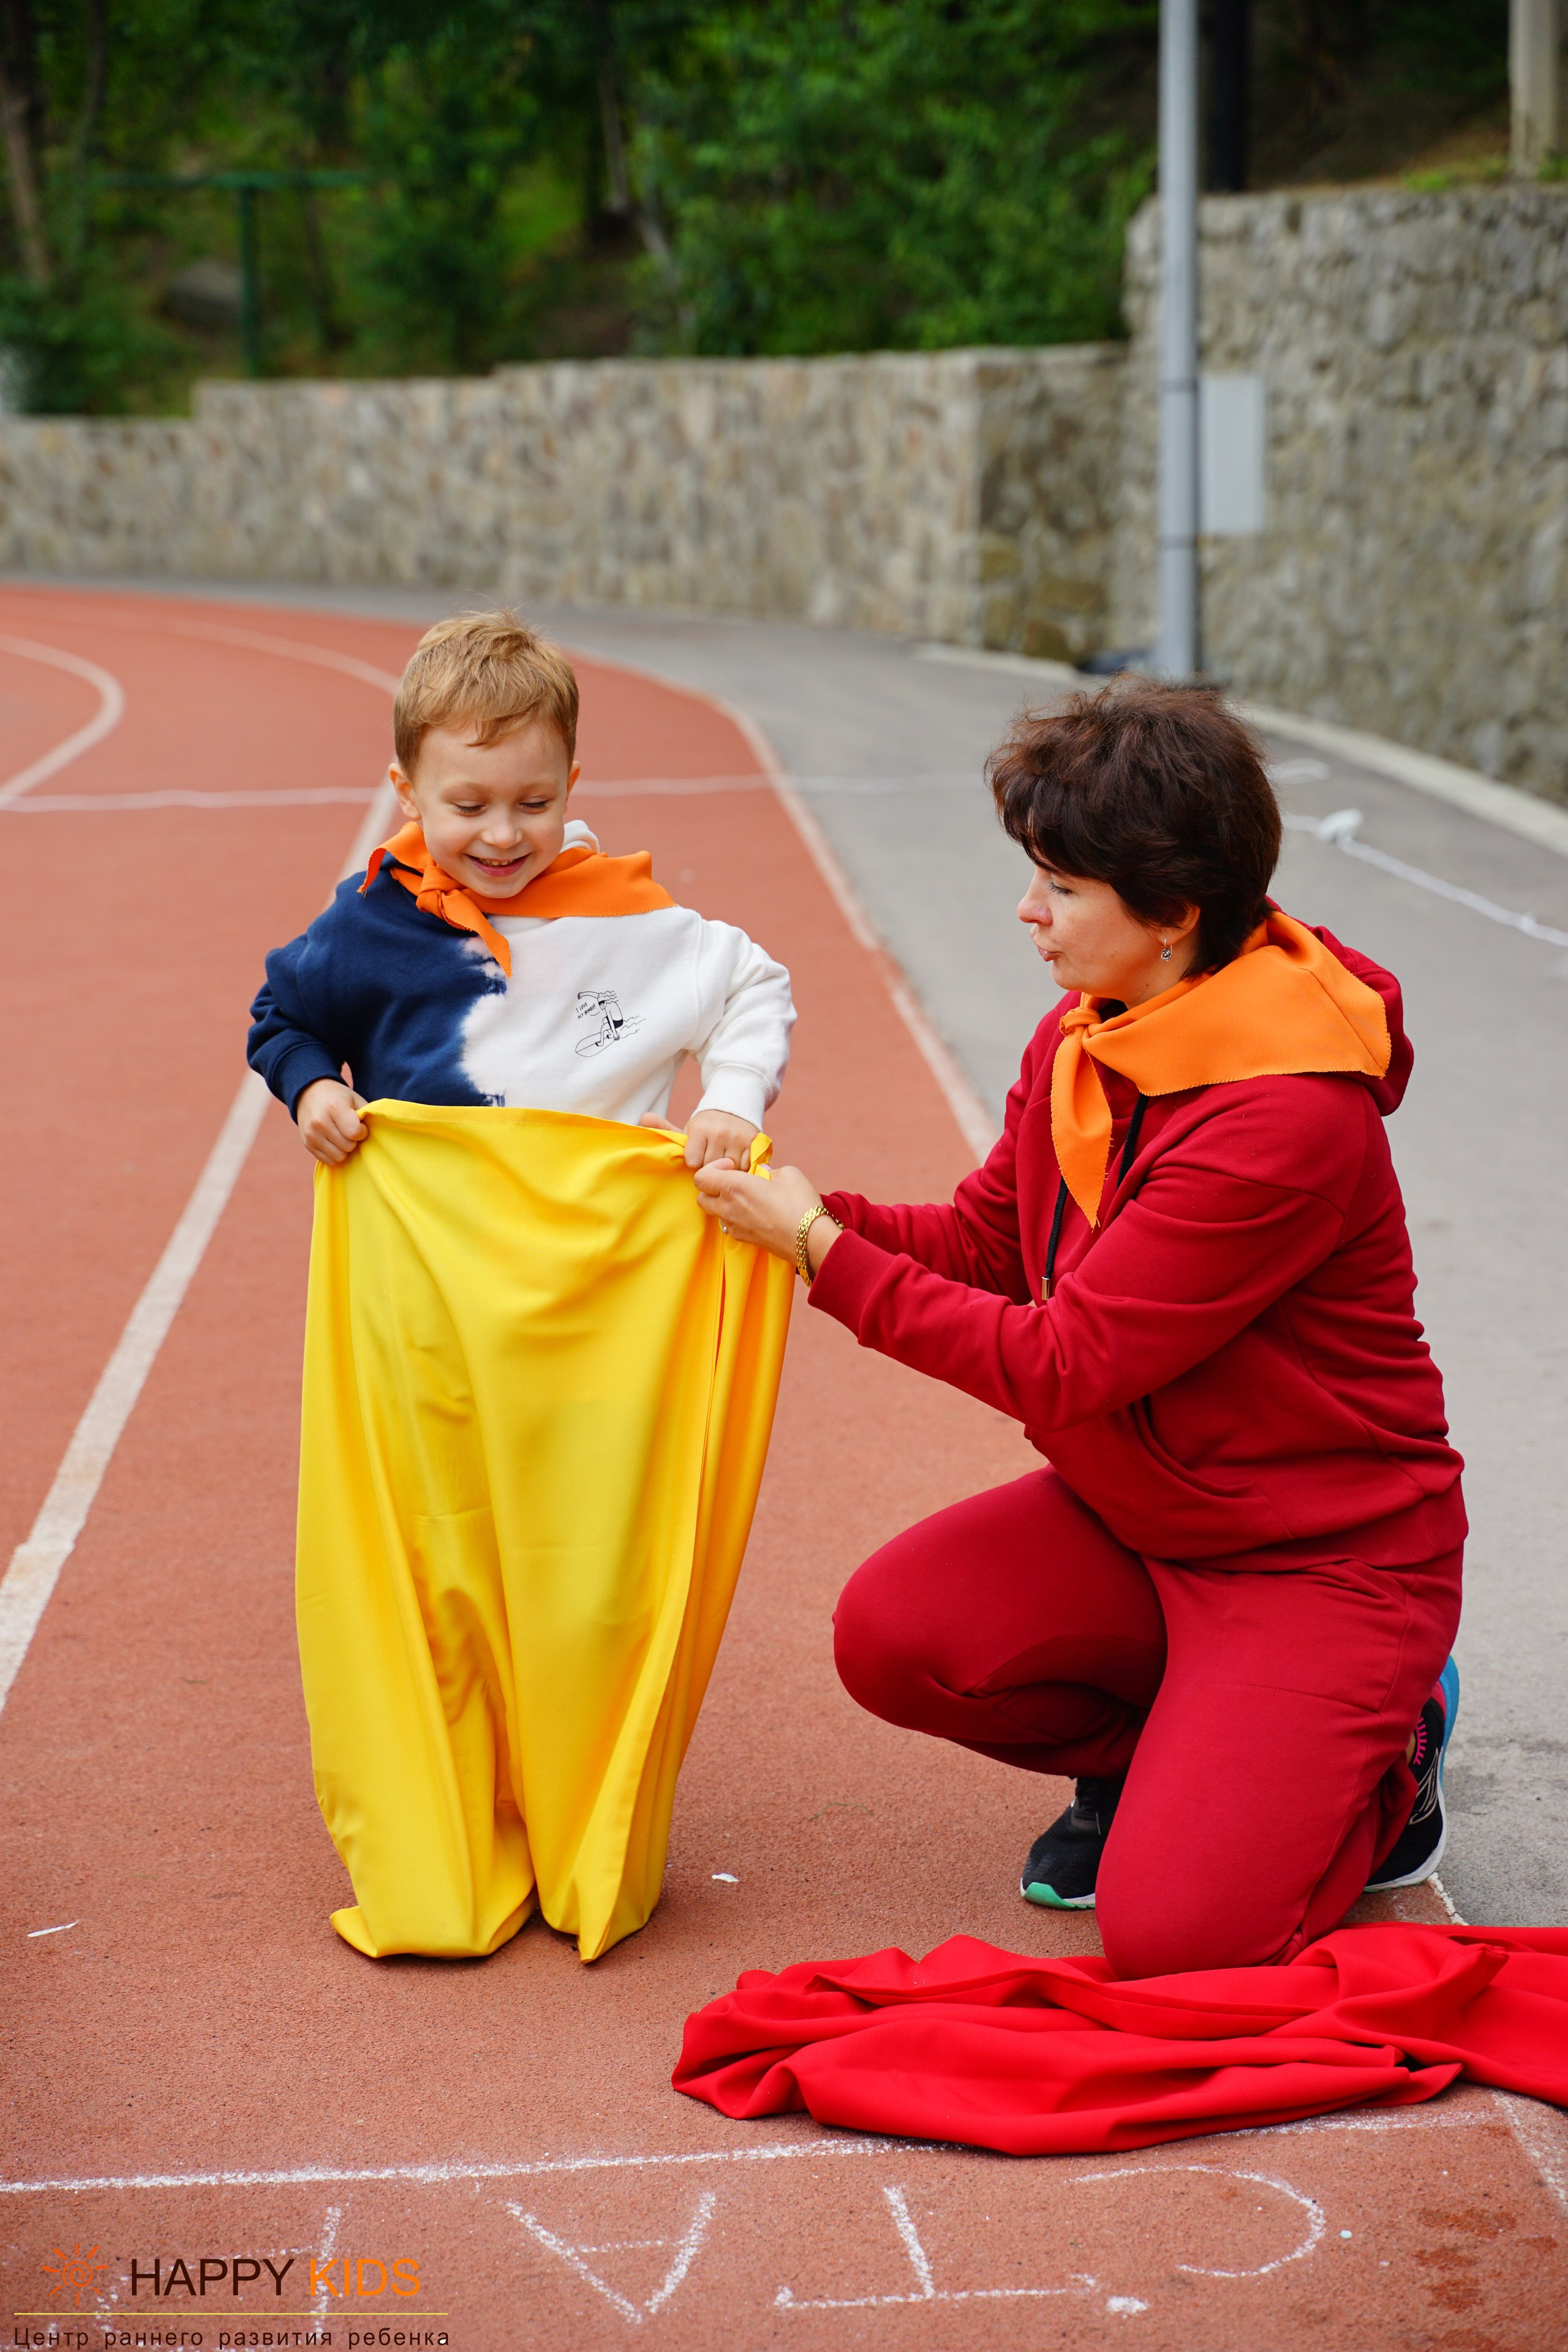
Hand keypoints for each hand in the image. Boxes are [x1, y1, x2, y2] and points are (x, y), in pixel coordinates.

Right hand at [297, 1078, 368, 1165]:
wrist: (309, 1094)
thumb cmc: (338, 1097)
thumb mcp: (354, 1099)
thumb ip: (366, 1115)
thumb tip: (376, 1133)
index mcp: (334, 1108)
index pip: (354, 1133)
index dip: (362, 1132)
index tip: (360, 1126)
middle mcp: (320, 1122)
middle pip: (348, 1147)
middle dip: (354, 1141)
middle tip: (350, 1131)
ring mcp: (311, 1135)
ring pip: (339, 1157)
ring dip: (344, 1149)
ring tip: (342, 1136)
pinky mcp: (307, 1144)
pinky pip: (328, 1161)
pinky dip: (334, 1154)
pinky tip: (334, 1142)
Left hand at [639, 1108, 760, 1169]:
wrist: (736, 1107)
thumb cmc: (707, 1125)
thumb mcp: (688, 1128)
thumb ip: (666, 1128)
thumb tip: (643, 1117)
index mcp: (700, 1129)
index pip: (693, 1162)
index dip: (695, 1163)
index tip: (698, 1158)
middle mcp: (719, 1133)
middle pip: (711, 1167)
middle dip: (710, 1168)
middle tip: (712, 1161)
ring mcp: (739, 1138)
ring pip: (729, 1169)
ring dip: (727, 1170)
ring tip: (724, 1162)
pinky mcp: (755, 1143)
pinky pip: (746, 1166)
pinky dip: (742, 1167)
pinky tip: (737, 1161)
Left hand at [693, 1158, 839, 1274]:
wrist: (810, 1240)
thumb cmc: (799, 1203)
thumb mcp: (788, 1173)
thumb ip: (768, 1171)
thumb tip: (763, 1175)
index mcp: (733, 1187)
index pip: (700, 1178)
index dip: (712, 1168)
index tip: (733, 1166)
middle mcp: (728, 1208)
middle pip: (702, 1198)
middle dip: (713, 1187)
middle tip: (735, 1181)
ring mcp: (734, 1226)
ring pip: (715, 1213)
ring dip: (724, 1203)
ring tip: (748, 1197)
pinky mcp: (744, 1239)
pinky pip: (730, 1225)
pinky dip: (736, 1216)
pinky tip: (757, 1212)